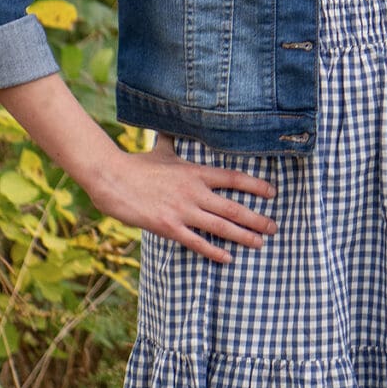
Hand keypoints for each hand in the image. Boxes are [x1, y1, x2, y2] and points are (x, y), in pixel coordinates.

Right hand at [89, 142, 277, 263]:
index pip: (234, 178)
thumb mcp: (161, 150)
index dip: (255, 186)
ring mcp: (182, 210)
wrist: (111, 177)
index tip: (272, 193)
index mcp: (196, 172)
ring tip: (260, 243)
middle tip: (274, 228)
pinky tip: (227, 258)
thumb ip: (173, 143)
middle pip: (234, 207)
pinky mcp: (168, 227)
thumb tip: (173, 129)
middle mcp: (194, 192)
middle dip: (257, 219)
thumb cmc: (137, 165)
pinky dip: (214, 251)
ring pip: (221, 226)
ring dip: (243, 236)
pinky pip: (197, 242)